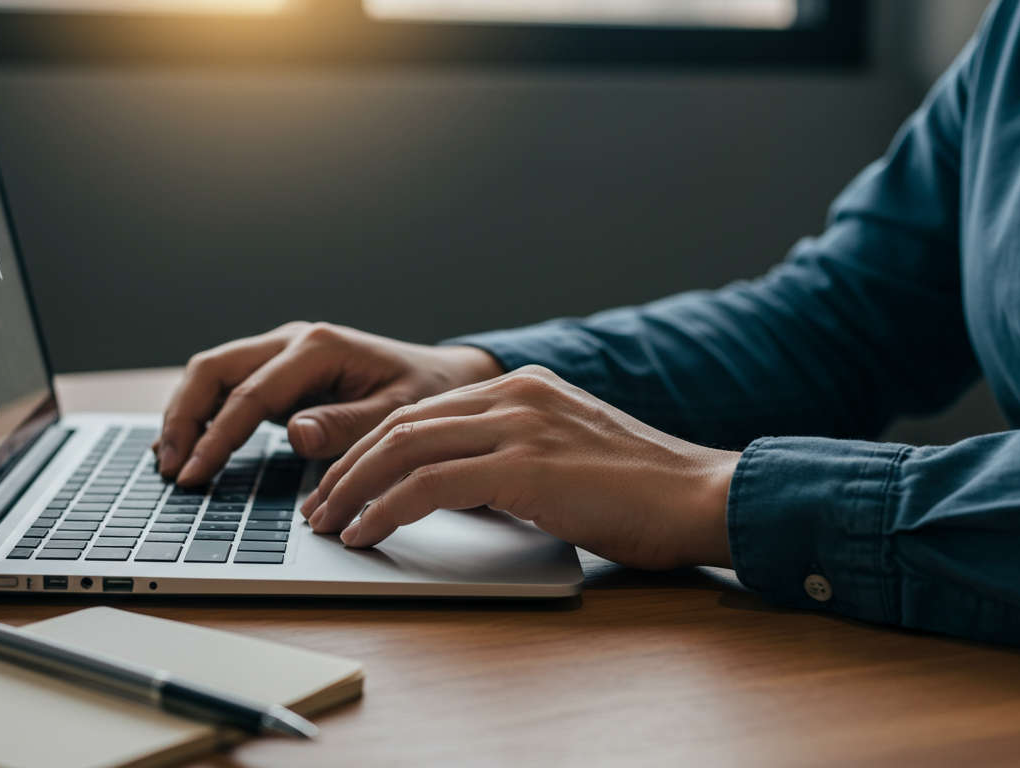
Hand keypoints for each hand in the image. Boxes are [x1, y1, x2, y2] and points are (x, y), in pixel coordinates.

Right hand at [156, 322, 502, 484]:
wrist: (443, 376)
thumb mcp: (398, 413)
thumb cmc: (426, 393)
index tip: (195, 474)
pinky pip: (229, 387)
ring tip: (171, 463)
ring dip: (186, 415)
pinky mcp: (280, 372)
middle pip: (215, 369)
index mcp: (319, 346)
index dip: (217, 437)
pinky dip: (204, 413)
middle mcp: (293, 340)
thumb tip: (295, 433)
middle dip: (184, 417)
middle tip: (172, 468)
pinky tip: (190, 447)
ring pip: (213, 374)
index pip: (251, 393)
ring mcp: (283, 353)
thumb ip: (348, 424)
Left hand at [302, 365, 738, 569]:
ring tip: (329, 524)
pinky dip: (386, 509)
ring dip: (354, 490)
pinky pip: (428, 485)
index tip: (344, 483)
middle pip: (400, 425)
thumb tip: (458, 491)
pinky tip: (367, 533)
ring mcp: (519, 424)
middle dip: (348, 469)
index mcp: (524, 388)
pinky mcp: (523, 466)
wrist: (700, 496)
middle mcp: (515, 394)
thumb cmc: (643, 493)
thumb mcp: (567, 457)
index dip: (371, 450)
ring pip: (403, 449)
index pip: (423, 412)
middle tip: (319, 507)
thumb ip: (513, 458)